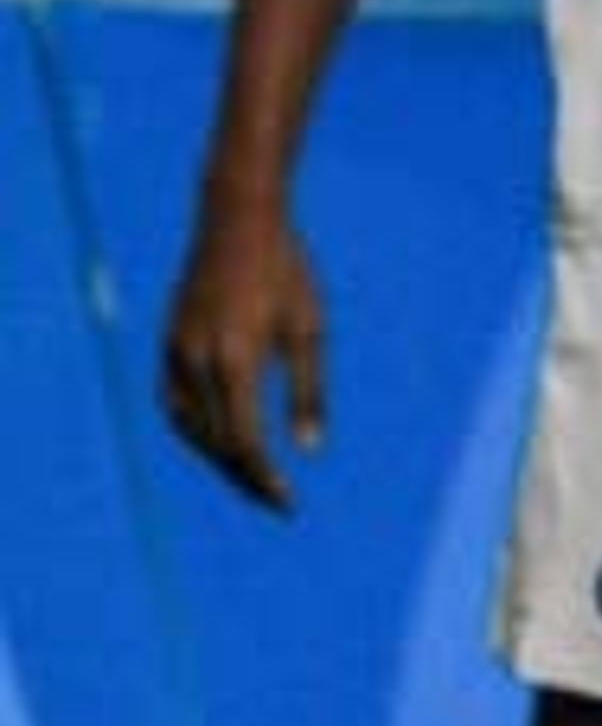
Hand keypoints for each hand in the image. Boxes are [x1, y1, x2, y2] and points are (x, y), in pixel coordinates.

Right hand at [160, 200, 327, 510]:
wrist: (237, 221)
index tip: (288, 504)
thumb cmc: (287, 271)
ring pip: (190, 430)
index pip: (245, 441)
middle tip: (276, 503)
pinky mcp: (168, 346)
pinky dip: (196, 433)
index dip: (264, 479)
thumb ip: (309, 392)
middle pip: (217, 442)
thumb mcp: (310, 328)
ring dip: (219, 460)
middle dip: (245, 477)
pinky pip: (174, 406)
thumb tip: (311, 451)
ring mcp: (175, 354)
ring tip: (252, 479)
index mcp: (236, 359)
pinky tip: (220, 443)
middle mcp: (197, 362)